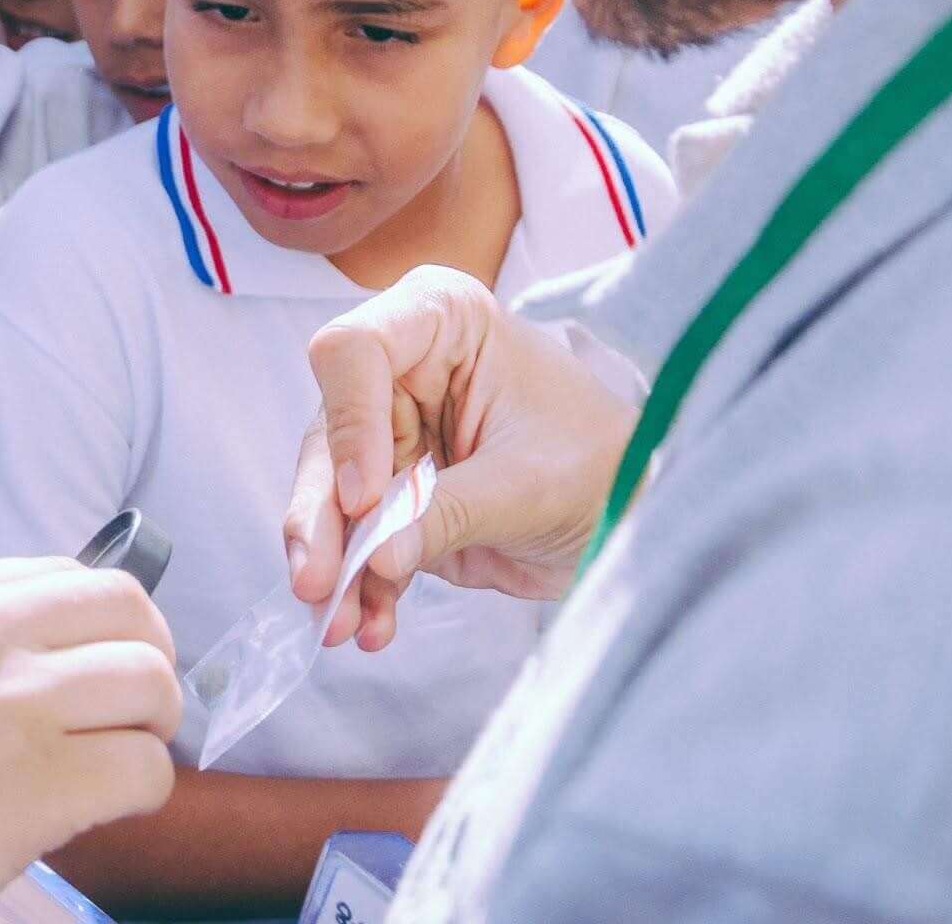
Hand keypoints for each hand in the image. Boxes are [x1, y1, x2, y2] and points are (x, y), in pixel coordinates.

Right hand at [0, 557, 181, 923]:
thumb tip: (55, 646)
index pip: (69, 572)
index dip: (99, 622)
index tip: (92, 664)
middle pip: (128, 609)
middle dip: (148, 657)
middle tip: (132, 709)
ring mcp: (22, 703)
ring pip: (151, 683)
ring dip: (150, 727)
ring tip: (119, 759)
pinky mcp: (49, 782)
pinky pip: (147, 769)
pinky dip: (144, 790)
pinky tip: (105, 806)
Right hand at [285, 267, 636, 652]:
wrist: (636, 515)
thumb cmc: (603, 465)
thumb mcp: (529, 484)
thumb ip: (449, 513)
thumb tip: (374, 556)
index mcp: (440, 323)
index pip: (354, 352)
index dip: (349, 425)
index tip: (365, 500)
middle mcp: (401, 371)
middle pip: (327, 434)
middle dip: (320, 515)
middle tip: (315, 582)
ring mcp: (391, 436)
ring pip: (328, 495)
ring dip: (333, 564)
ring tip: (339, 624)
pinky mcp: (394, 498)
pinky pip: (358, 541)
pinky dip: (361, 588)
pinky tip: (372, 628)